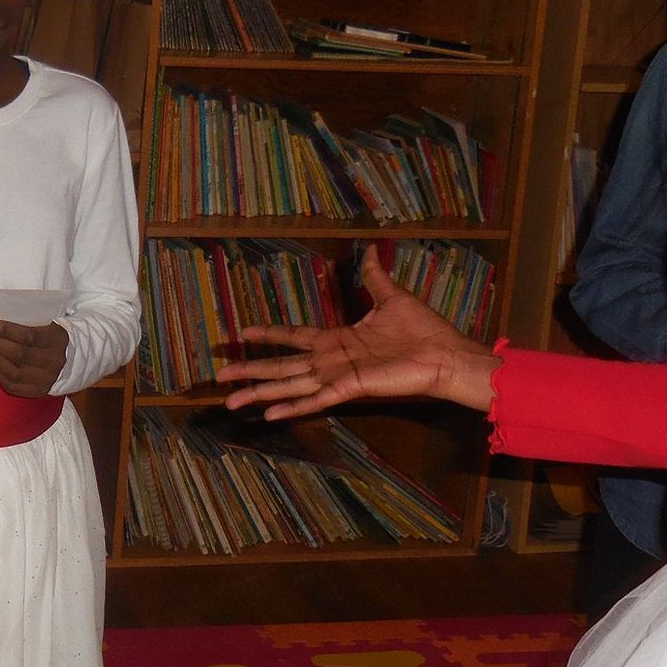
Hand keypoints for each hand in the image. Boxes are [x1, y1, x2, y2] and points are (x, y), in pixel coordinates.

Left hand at [0, 319, 69, 397]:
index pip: (28, 337)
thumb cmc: (52, 337)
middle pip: (19, 355)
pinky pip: (13, 385)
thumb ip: (26, 324)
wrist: (74, 359)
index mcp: (56, 341)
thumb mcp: (47, 325)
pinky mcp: (38, 391)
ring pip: (14, 372)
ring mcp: (46, 380)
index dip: (6, 331)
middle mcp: (53, 362)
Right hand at [215, 246, 500, 418]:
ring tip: (230, 400)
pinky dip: (292, 407)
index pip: (294, 338)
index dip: (269, 334)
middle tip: (220, 374)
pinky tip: (268, 414)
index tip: (243, 331)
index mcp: (338, 341)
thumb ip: (374, 278)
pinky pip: (315, 399)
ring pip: (289, 385)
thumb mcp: (392, 298)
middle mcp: (331, 361)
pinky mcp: (351, 389)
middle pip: (281, 366)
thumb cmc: (423, 332)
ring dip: (259, 393)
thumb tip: (370, 251)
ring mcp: (338, 377)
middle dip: (250, 371)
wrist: (446, 356)